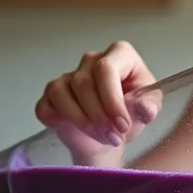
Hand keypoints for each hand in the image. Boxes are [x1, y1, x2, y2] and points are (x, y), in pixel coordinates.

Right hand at [35, 41, 162, 163]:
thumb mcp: (147, 110)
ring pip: (62, 94)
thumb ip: (148, 107)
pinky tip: (69, 128)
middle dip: (99, 116)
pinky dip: (54, 119)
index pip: (106, 69)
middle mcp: (92, 60)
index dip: (112, 100)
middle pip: (84, 83)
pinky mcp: (52, 95)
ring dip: (82, 122)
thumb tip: (146, 107)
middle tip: (114, 137)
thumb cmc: (131, 115)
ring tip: (102, 137)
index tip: (122, 125)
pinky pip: (45, 105)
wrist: (112, 135)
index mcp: (120, 55)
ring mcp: (69, 76)